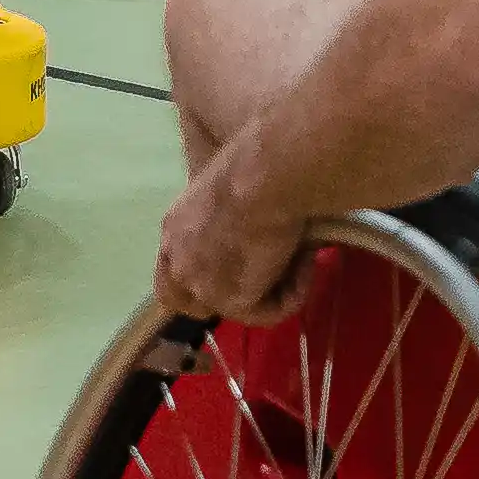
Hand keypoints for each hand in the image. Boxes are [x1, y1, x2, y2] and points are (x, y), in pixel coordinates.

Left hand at [152, 158, 310, 329]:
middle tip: (268, 280)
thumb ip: (227, 215)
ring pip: (236, 310)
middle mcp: (179, 261)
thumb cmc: (252, 166)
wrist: (264, 176)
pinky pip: (269, 313)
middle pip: (188, 304)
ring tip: (300, 260)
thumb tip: (257, 225)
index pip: (172, 274)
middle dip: (226, 299)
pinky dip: (293, 294)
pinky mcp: (233, 302)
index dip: (201, 279)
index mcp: (174, 229)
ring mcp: (202, 286)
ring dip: (270, 291)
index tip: (238, 268)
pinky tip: (306, 263)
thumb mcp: (227, 189)